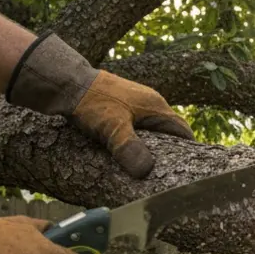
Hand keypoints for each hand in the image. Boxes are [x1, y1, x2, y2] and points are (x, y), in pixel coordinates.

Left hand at [6, 33, 193, 177]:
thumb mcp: (112, 126)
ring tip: (148, 165)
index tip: (190, 168)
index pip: (182, 130)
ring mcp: (134, 103)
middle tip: (168, 171)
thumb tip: (145, 171)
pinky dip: (138, 139)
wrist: (64, 82)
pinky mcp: (120, 106)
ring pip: (152, 128)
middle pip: (169, 130)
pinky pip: (137, 125)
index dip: (189, 148)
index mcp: (155, 106)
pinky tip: (127, 151)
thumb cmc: (91, 101)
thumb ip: (128, 148)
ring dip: (153, 145)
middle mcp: (149, 102)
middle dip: (171, 149)